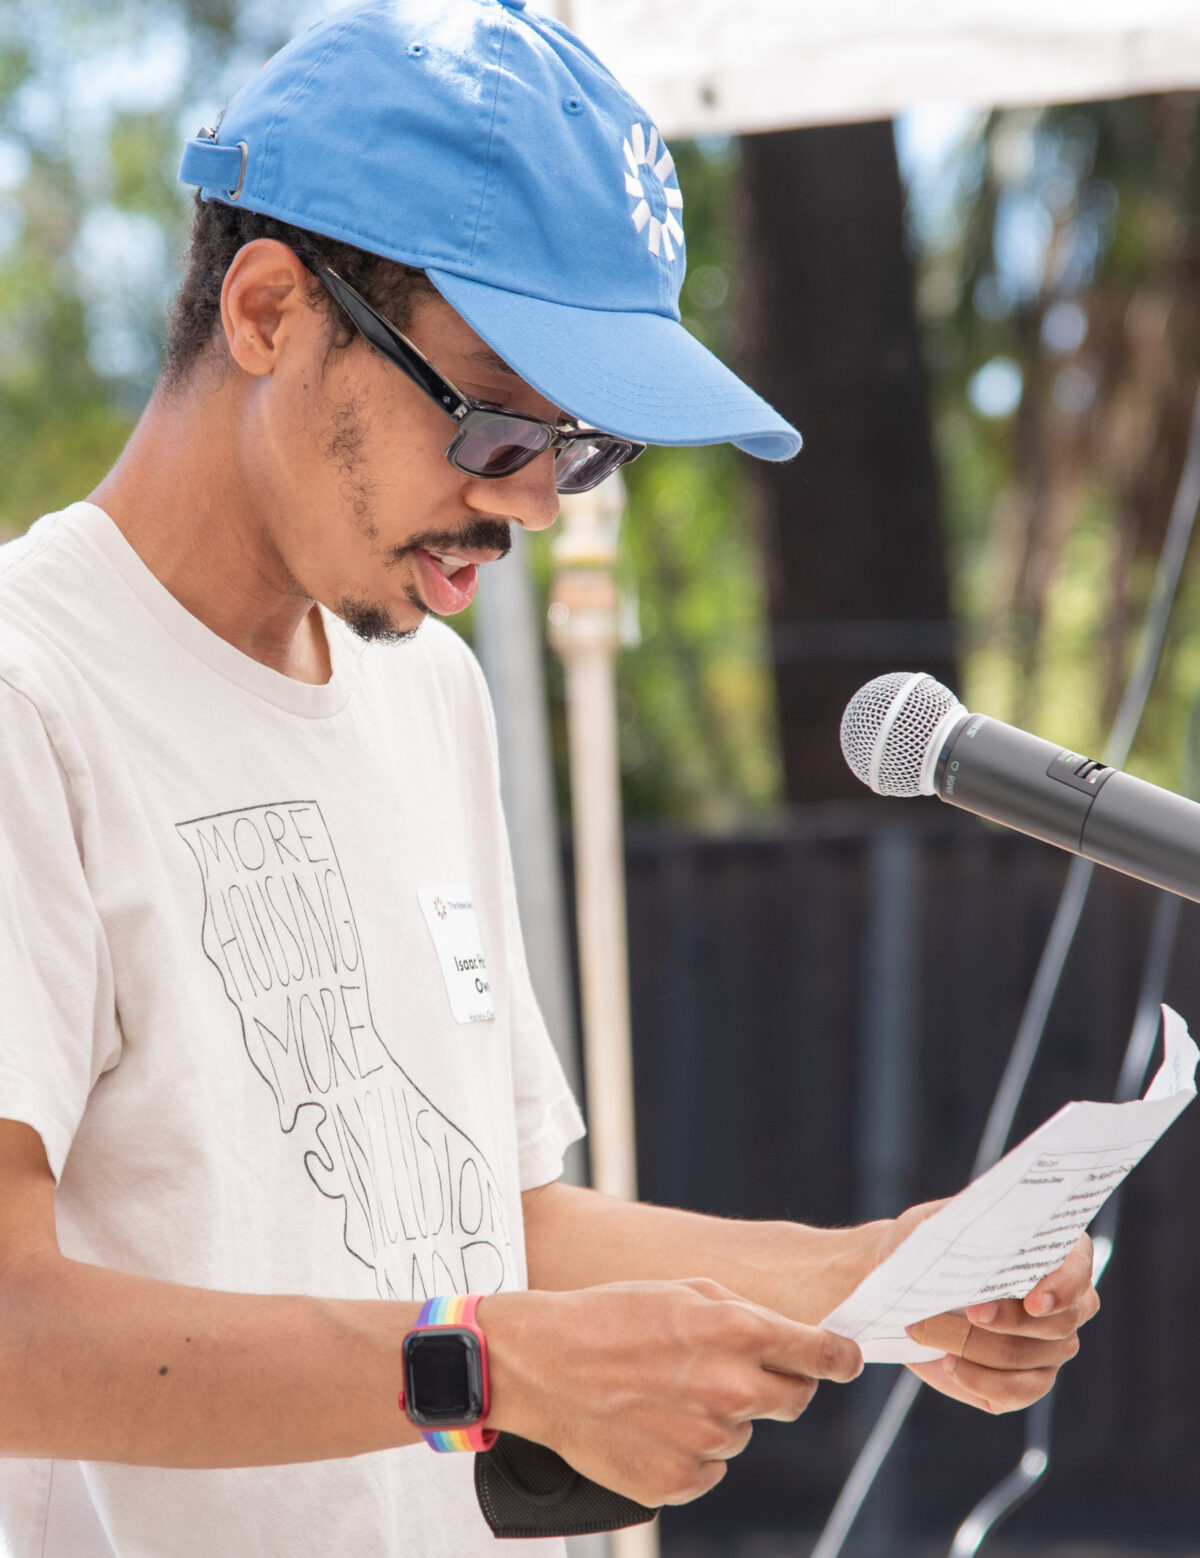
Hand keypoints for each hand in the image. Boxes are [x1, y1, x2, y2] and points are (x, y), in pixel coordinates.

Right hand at [481, 1279, 861, 1507]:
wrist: (543, 1364)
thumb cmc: (613, 1315)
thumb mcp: (684, 1289)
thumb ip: (748, 1314)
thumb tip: (796, 1341)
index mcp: (736, 1332)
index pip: (821, 1355)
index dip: (839, 1357)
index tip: (844, 1360)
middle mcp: (730, 1390)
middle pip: (794, 1399)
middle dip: (778, 1383)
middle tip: (734, 1367)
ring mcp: (706, 1441)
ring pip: (745, 1431)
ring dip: (723, 1412)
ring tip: (667, 1388)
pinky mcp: (680, 1480)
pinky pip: (711, 1465)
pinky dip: (691, 1446)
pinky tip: (653, 1420)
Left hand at [904, 1232, 1099, 1412]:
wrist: (905, 1291)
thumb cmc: (925, 1250)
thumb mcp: (934, 1227)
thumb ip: (956, 1225)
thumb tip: (972, 1227)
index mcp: (1054, 1253)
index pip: (1078, 1271)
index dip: (1061, 1288)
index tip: (1033, 1301)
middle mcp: (1064, 1303)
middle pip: (1060, 1323)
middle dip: (1012, 1320)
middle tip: (972, 1312)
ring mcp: (1052, 1346)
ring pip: (1031, 1356)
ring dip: (978, 1346)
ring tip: (933, 1332)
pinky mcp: (1030, 1380)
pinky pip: (1018, 1391)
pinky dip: (980, 1380)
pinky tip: (950, 1363)